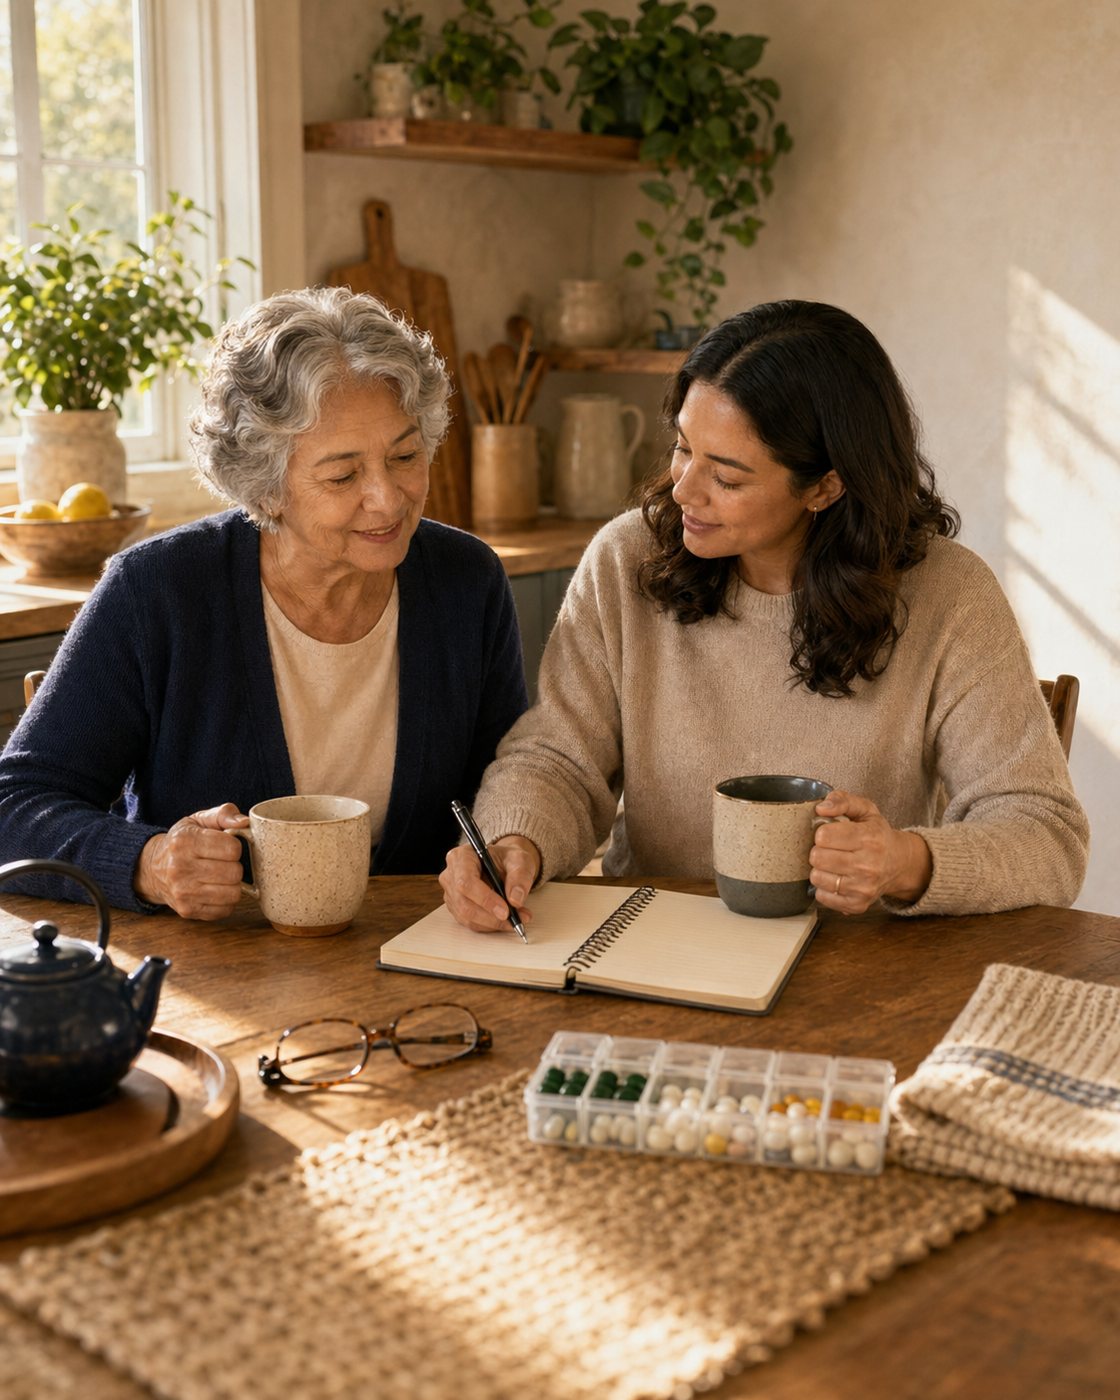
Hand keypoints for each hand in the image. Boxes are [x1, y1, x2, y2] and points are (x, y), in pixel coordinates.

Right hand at [135, 803, 250, 919]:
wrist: (153, 868)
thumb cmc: (182, 841)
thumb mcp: (198, 820)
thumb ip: (223, 814)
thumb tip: (244, 822)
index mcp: (184, 842)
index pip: (232, 848)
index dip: (235, 846)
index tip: (226, 846)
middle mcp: (180, 868)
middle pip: (234, 872)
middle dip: (235, 866)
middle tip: (224, 862)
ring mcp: (183, 892)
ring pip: (233, 894)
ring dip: (233, 885)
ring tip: (221, 876)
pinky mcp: (188, 910)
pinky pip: (225, 910)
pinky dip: (225, 900)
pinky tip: (215, 890)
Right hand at [439, 834, 541, 932]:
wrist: (504, 864)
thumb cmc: (508, 859)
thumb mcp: (520, 860)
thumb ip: (520, 876)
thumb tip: (515, 900)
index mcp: (462, 856)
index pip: (466, 881)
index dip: (485, 899)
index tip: (505, 910)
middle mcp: (451, 874)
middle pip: (464, 903)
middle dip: (491, 916)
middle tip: (515, 919)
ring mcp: (451, 892)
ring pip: (467, 916)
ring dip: (493, 923)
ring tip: (516, 919)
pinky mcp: (456, 907)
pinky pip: (470, 922)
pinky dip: (490, 925)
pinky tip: (505, 920)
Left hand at [809, 789, 931, 913]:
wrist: (899, 864)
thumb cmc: (877, 835)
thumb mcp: (865, 810)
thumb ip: (842, 800)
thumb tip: (821, 808)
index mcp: (869, 838)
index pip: (824, 836)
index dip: (821, 832)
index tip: (829, 833)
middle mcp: (869, 865)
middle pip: (817, 857)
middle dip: (818, 850)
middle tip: (829, 849)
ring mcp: (863, 888)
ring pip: (817, 878)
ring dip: (820, 869)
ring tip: (832, 864)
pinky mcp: (857, 904)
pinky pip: (823, 897)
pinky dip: (824, 888)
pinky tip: (836, 878)